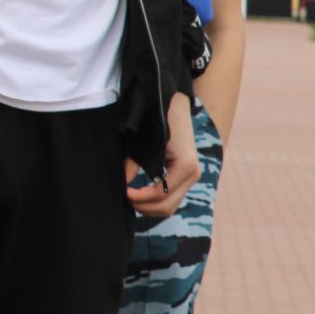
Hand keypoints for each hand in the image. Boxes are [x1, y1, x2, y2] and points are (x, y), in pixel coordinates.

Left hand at [125, 93, 199, 216]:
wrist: (174, 106)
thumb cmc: (158, 120)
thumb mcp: (143, 141)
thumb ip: (132, 163)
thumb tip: (121, 181)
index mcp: (185, 165)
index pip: (161, 194)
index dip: (139, 197)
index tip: (123, 192)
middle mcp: (193, 174)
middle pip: (167, 206)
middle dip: (144, 207)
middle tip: (125, 199)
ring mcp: (192, 177)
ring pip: (171, 206)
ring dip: (150, 207)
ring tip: (131, 199)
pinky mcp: (186, 177)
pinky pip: (172, 198)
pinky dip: (156, 201)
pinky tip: (140, 195)